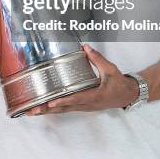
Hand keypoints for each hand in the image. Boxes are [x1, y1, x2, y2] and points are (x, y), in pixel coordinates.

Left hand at [24, 44, 138, 115]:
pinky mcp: (83, 106)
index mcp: (95, 96)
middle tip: (32, 110)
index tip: (51, 102)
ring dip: (48, 111)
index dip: (63, 101)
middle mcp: (88, 104)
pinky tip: (45, 107)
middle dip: (47, 110)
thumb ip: (97, 58)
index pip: (76, 99)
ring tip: (32, 111)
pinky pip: (67, 109)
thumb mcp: (110, 69)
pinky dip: (55, 109)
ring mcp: (85, 107)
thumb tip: (85, 47)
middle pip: (65, 109)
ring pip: (64, 111)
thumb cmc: (119, 84)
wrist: (127, 95)